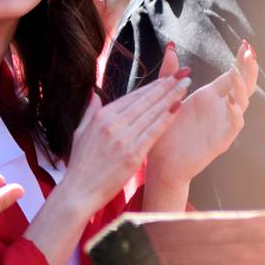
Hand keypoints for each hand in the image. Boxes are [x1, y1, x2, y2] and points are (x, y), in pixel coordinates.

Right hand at [47, 71, 190, 221]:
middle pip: (145, 100)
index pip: (132, 96)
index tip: (166, 77)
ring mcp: (123, 139)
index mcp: (100, 116)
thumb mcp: (80, 133)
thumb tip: (94, 94)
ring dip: (171, 97)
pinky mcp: (132, 155)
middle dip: (166, 85)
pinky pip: (153, 132)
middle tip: (183, 73)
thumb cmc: (80, 165)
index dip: (152, 85)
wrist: (79, 191)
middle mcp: (112, 124)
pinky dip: (166, 118)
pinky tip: (178, 107)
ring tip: (185, 84)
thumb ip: (89, 111)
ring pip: (152, 113)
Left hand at [146, 40, 258, 195]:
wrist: (161, 163)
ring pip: (242, 103)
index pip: (231, 75)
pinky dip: (235, 113)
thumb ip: (169, 74)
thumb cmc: (165, 132)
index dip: (240, 60)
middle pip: (243, 85)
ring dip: (241, 87)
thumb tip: (170, 47)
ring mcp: (223, 124)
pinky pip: (234, 125)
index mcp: (210, 97)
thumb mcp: (166, 98)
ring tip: (235, 71)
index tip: (245, 43)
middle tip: (249, 52)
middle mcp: (220, 108)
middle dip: (248, 69)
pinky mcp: (221, 140)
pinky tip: (231, 102)